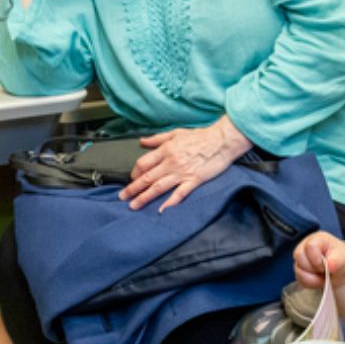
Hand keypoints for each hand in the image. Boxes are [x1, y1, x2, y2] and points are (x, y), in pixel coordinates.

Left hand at [119, 117, 250, 211]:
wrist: (222, 141)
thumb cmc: (200, 136)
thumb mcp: (176, 133)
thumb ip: (157, 139)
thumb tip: (142, 141)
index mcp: (166, 150)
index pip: (144, 163)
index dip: (135, 173)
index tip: (131, 179)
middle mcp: (171, 162)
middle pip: (148, 177)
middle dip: (133, 188)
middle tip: (122, 197)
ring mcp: (182, 173)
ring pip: (159, 187)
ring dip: (144, 197)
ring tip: (134, 205)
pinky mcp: (194, 181)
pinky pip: (180, 194)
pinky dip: (170, 203)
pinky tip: (161, 210)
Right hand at [293, 233, 344, 289]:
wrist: (343, 275)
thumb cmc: (344, 262)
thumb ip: (338, 261)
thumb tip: (330, 265)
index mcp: (318, 239)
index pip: (310, 246)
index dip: (317, 259)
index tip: (327, 265)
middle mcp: (306, 245)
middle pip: (299, 256)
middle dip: (313, 268)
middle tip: (325, 270)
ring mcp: (302, 257)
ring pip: (297, 269)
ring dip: (312, 277)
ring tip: (323, 276)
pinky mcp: (299, 269)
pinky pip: (299, 278)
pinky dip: (310, 282)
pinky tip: (318, 279)